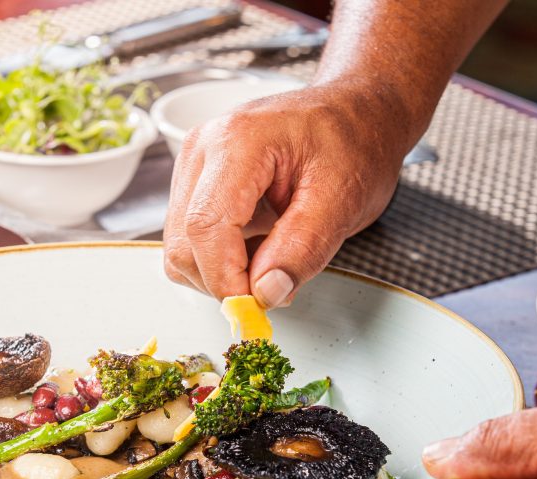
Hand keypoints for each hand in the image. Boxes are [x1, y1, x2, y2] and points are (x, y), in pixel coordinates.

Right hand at [162, 78, 413, 305]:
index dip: (226, 280)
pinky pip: (190, 236)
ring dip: (222, 269)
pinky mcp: (196, 179)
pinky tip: (260, 240)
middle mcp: (203, 148)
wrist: (356, 112)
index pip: (206, 227)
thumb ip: (303, 248)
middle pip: (183, 242)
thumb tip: (265, 293)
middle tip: (276, 285)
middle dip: (223, 280)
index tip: (257, 308)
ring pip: (180, 245)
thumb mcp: (344, 200)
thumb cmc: (354, 143)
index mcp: (238, 143)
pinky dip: (222, 255)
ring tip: (274, 250)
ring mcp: (194, 163)